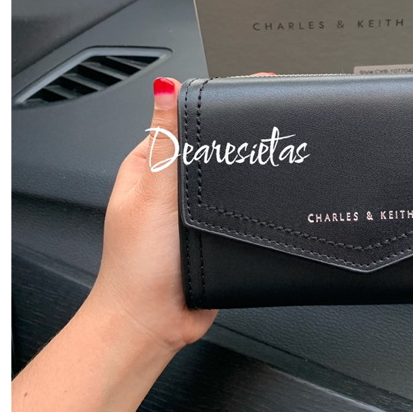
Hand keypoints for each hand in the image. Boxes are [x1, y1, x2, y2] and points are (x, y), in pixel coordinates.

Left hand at [89, 73, 273, 353]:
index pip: (186, 119)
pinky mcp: (216, 232)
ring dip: (247, 171)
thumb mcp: (151, 194)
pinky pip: (238, 207)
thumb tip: (165, 89)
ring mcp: (195, 210)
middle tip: (273, 124)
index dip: (218, 101)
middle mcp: (173, 185)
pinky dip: (252, 200)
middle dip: (239, 135)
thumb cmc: (137, 266)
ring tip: (275, 157)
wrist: (153, 323)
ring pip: (228, 177)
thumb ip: (165, 143)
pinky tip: (268, 195)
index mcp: (151, 165)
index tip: (253, 88)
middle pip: (212, 146)